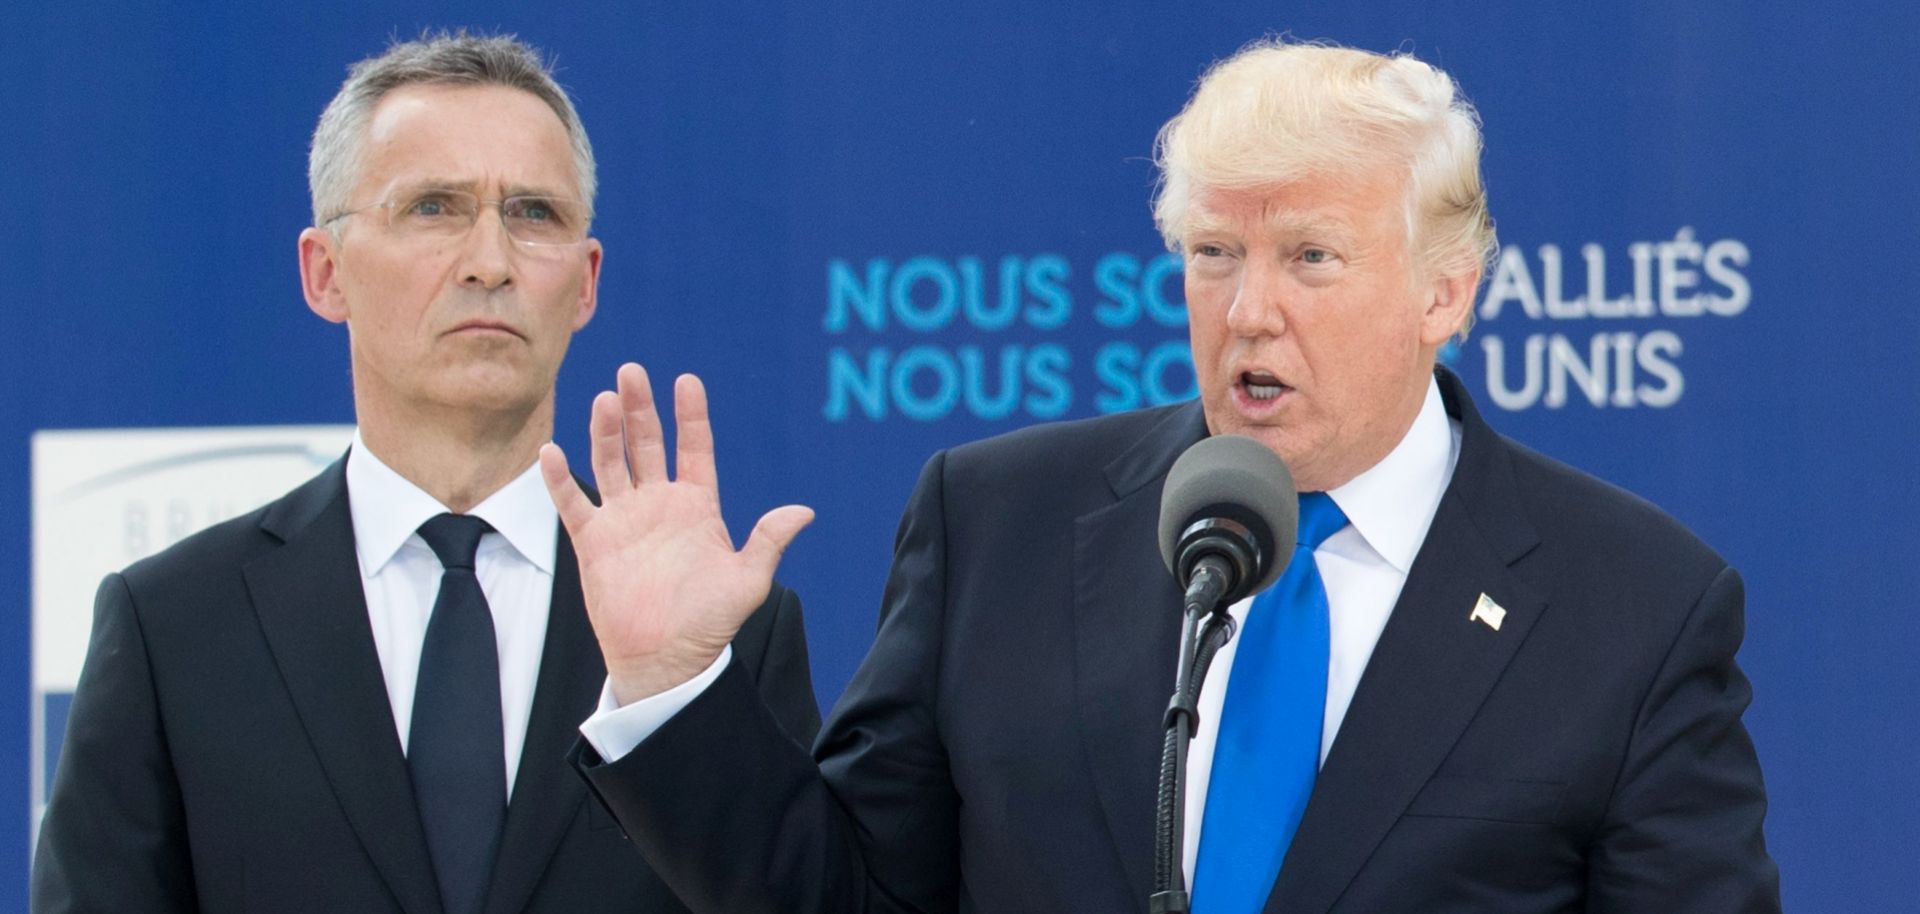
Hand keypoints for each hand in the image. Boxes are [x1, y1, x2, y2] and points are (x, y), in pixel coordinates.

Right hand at [540, 363, 813, 704]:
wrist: (665, 661)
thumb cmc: (709, 623)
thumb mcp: (747, 581)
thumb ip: (769, 541)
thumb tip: (804, 511)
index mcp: (697, 506)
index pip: (694, 448)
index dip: (690, 415)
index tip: (686, 381)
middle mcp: (659, 504)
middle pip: (646, 443)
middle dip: (640, 408)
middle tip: (632, 371)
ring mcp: (624, 519)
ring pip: (610, 463)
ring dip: (605, 432)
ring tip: (605, 400)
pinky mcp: (593, 542)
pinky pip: (573, 504)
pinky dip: (560, 479)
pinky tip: (551, 453)